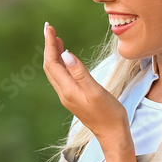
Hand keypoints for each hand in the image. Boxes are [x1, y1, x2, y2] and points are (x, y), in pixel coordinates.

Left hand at [42, 23, 127, 143]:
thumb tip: (65, 54)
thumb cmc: (109, 113)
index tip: (49, 27)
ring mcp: (68, 96)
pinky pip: (62, 77)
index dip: (49, 44)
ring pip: (55, 72)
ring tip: (57, 39)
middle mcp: (64, 93)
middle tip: (50, 29)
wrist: (112, 134)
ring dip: (54, 55)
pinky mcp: (74, 98)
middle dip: (48, 46)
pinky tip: (66, 59)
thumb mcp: (96, 91)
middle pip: (50, 66)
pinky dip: (61, 64)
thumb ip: (80, 73)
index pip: (52, 62)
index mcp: (67, 90)